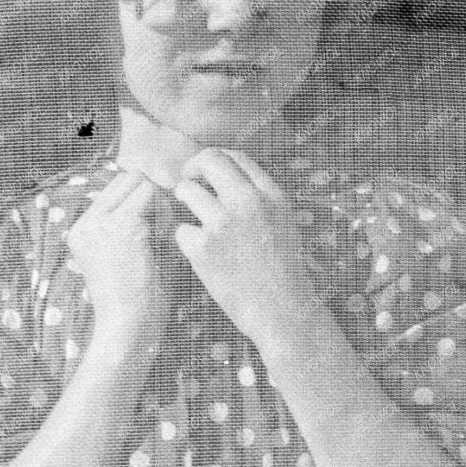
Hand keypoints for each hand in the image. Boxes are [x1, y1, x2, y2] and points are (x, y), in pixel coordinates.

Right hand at [65, 169, 171, 367]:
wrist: (128, 328)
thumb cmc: (140, 305)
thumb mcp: (133, 262)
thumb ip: (141, 230)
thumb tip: (166, 197)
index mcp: (84, 232)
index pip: (118, 189)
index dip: (146, 199)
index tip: (162, 224)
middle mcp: (85, 223)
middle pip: (128, 178)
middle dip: (154, 195)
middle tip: (168, 227)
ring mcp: (99, 222)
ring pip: (141, 181)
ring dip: (161, 203)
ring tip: (166, 237)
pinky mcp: (120, 225)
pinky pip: (152, 195)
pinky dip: (167, 212)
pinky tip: (168, 239)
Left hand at [171, 148, 328, 358]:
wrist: (282, 310)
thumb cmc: (284, 273)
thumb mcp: (285, 225)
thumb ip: (261, 200)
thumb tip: (230, 181)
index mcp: (271, 195)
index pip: (236, 156)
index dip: (215, 161)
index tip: (207, 174)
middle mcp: (248, 202)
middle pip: (208, 160)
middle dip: (192, 168)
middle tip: (189, 183)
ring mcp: (223, 223)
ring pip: (186, 191)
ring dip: (183, 202)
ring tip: (193, 222)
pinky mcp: (202, 247)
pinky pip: (180, 229)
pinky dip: (186, 240)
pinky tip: (201, 255)